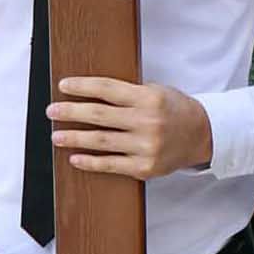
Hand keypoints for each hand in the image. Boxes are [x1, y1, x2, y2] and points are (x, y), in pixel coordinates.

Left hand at [47, 77, 214, 180]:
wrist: (202, 135)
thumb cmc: (174, 109)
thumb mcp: (156, 92)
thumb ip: (127, 94)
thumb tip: (87, 94)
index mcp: (149, 98)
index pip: (106, 89)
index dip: (82, 86)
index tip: (63, 86)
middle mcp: (147, 122)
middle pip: (99, 116)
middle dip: (70, 112)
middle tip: (52, 111)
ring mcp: (146, 147)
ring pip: (101, 141)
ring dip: (74, 138)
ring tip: (56, 136)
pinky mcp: (145, 167)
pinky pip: (111, 165)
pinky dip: (90, 162)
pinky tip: (75, 158)